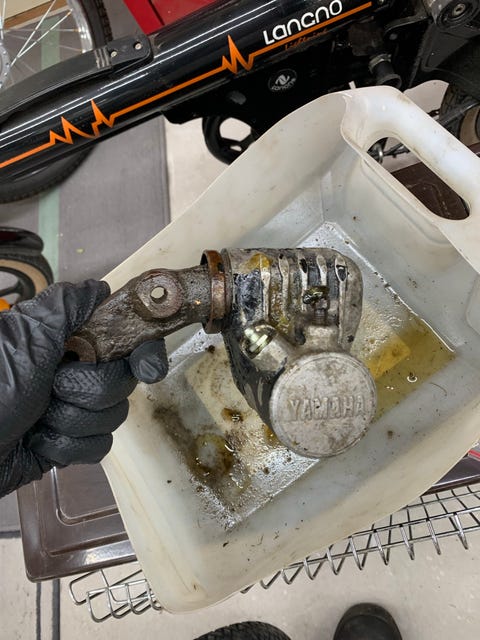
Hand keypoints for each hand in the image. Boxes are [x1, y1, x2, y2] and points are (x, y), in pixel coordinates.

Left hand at [0, 280, 167, 497]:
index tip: (146, 365)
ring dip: (72, 422)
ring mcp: (73, 411)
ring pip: (112, 418)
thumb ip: (65, 306)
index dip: (142, 352)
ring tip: (36, 420)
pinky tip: (39, 442)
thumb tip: (101, 288)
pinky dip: (67, 447)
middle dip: (87, 389)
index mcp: (67, 342)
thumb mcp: (23, 336)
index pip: (125, 341)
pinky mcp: (69, 444)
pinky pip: (98, 447)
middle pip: (123, 382)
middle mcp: (75, 372)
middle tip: (52, 388)